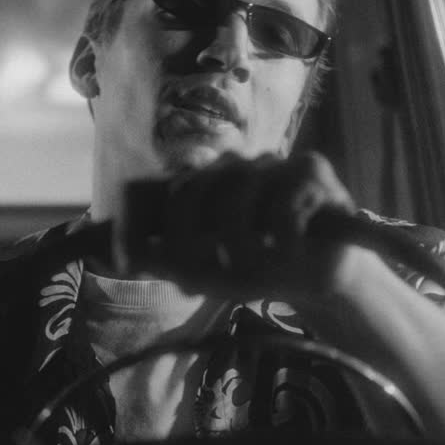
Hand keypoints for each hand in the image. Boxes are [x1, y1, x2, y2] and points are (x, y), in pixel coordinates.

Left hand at [123, 151, 356, 299]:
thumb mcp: (208, 274)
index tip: (128, 264)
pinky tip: (286, 250)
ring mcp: (271, 165)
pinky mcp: (311, 172)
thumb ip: (169, 264)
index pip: (163, 191)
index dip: (139, 225)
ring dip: (236, 242)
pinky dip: (280, 237)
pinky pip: (284, 203)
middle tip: (196, 276)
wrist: (320, 279)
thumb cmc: (260, 269)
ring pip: (236, 194)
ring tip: (246, 265)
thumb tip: (124, 261)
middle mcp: (234, 167)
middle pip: (192, 191)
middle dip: (186, 240)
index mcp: (206, 183)